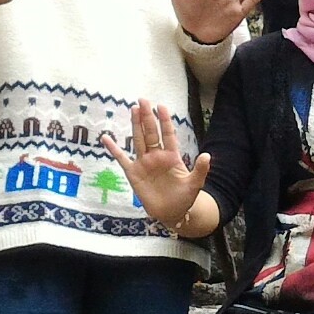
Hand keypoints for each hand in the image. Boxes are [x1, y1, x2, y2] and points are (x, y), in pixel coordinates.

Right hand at [97, 99, 209, 227]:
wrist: (172, 213)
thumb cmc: (185, 198)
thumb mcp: (195, 184)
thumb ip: (200, 170)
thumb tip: (207, 155)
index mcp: (172, 156)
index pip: (168, 134)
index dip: (165, 121)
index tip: (161, 106)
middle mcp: (157, 156)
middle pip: (151, 133)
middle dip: (148, 117)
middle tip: (143, 100)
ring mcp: (144, 163)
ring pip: (138, 140)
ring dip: (135, 125)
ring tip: (133, 109)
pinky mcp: (133, 173)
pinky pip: (122, 159)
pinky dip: (114, 149)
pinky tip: (106, 138)